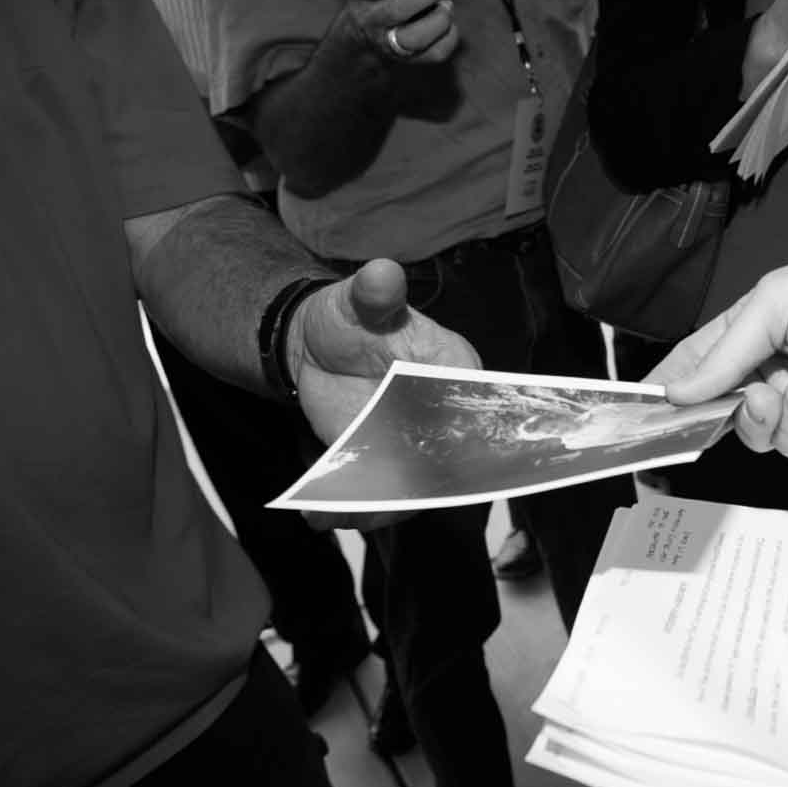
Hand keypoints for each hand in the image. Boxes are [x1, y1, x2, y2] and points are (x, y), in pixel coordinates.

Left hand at [287, 260, 478, 526]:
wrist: (314, 347)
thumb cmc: (349, 318)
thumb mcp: (359, 301)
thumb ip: (375, 293)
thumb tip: (382, 272)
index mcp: (455, 370)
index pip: (474, 407)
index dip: (462, 434)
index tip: (438, 455)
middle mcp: (444, 415)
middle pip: (448, 459)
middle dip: (416, 483)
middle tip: (378, 495)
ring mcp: (415, 445)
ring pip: (413, 486)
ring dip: (378, 506)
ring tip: (338, 510)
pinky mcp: (385, 465)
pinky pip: (380, 496)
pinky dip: (353, 510)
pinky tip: (321, 514)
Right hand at [340, 0, 461, 64]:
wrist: (366, 22)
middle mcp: (369, 17)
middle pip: (398, 9)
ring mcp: (389, 41)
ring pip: (413, 39)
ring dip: (438, 19)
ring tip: (448, 3)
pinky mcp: (410, 57)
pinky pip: (434, 54)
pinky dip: (449, 37)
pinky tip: (448, 18)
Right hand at [646, 251, 787, 457]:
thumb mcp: (776, 303)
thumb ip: (724, 351)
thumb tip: (675, 392)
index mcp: (756, 327)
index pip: (699, 359)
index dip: (668, 381)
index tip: (636, 404)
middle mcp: (773, 369)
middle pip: (716, 404)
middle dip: (701, 410)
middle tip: (683, 416)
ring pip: (748, 432)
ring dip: (752, 415)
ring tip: (769, 392)